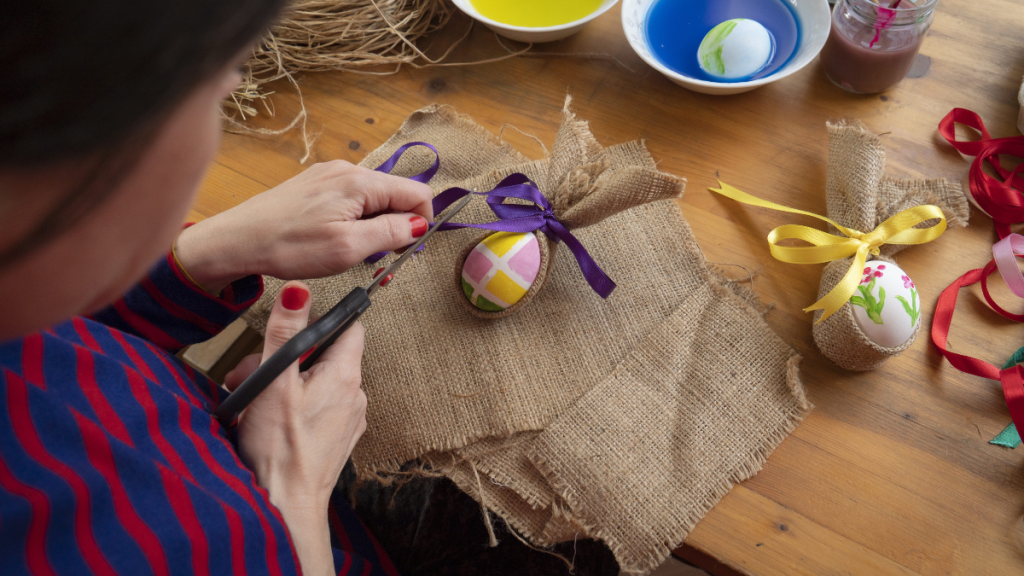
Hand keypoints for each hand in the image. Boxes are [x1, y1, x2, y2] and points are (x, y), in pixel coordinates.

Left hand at [175, 159, 432, 291]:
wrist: (237, 240)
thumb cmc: (290, 246)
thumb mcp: (348, 247)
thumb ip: (390, 233)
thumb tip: (419, 224)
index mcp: (360, 182)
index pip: (417, 192)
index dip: (421, 223)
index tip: (407, 250)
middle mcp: (348, 169)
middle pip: (396, 193)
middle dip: (398, 226)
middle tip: (380, 259)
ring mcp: (330, 174)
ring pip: (374, 197)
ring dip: (376, 225)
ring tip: (356, 252)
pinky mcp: (316, 183)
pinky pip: (352, 198)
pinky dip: (357, 220)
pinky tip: (338, 239)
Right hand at [224, 281, 366, 575]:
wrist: (284, 506)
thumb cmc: (279, 449)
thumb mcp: (274, 381)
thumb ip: (285, 333)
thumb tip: (299, 291)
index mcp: (345, 375)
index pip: (349, 326)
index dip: (321, 320)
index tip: (294, 326)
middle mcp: (355, 395)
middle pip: (324, 355)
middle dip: (287, 358)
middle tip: (253, 374)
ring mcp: (348, 420)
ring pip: (317, 382)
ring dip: (284, 384)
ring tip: (253, 401)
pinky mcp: (336, 439)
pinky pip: (317, 408)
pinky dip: (292, 406)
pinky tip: (267, 420)